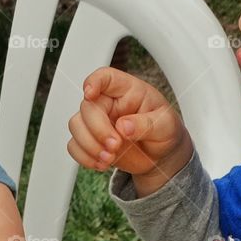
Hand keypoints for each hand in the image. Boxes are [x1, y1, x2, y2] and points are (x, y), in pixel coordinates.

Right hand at [67, 68, 191, 193]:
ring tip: (109, 158)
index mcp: (128, 91)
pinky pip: (74, 145)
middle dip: (98, 129)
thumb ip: (147, 124)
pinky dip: (84, 157)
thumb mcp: (166, 126)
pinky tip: (101, 163)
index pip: (106, 77)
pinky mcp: (90, 139)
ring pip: (76, 125)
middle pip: (87, 107)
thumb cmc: (164, 131)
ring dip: (89, 145)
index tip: (90, 94)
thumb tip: (124, 126)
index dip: (94, 82)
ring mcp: (97, 121)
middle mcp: (109, 103)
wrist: (161, 155)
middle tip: (115, 145)